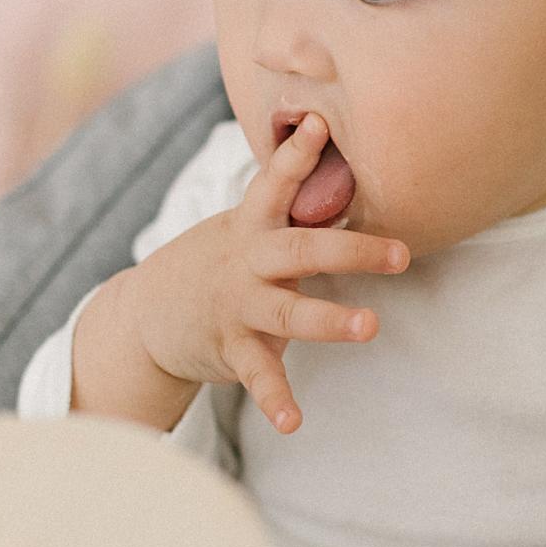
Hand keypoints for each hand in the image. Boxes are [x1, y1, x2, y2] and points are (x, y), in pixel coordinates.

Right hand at [72, 113, 408, 433]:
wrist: (146, 314)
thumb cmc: (217, 262)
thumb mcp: (244, 227)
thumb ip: (287, 204)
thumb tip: (332, 145)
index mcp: (253, 227)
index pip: (275, 183)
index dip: (297, 155)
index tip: (321, 124)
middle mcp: (247, 262)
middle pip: (301, 249)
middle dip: (351, 250)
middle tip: (400, 254)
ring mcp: (237, 306)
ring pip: (288, 312)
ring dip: (329, 320)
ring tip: (369, 327)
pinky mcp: (230, 348)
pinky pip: (258, 376)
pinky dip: (276, 400)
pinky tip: (295, 421)